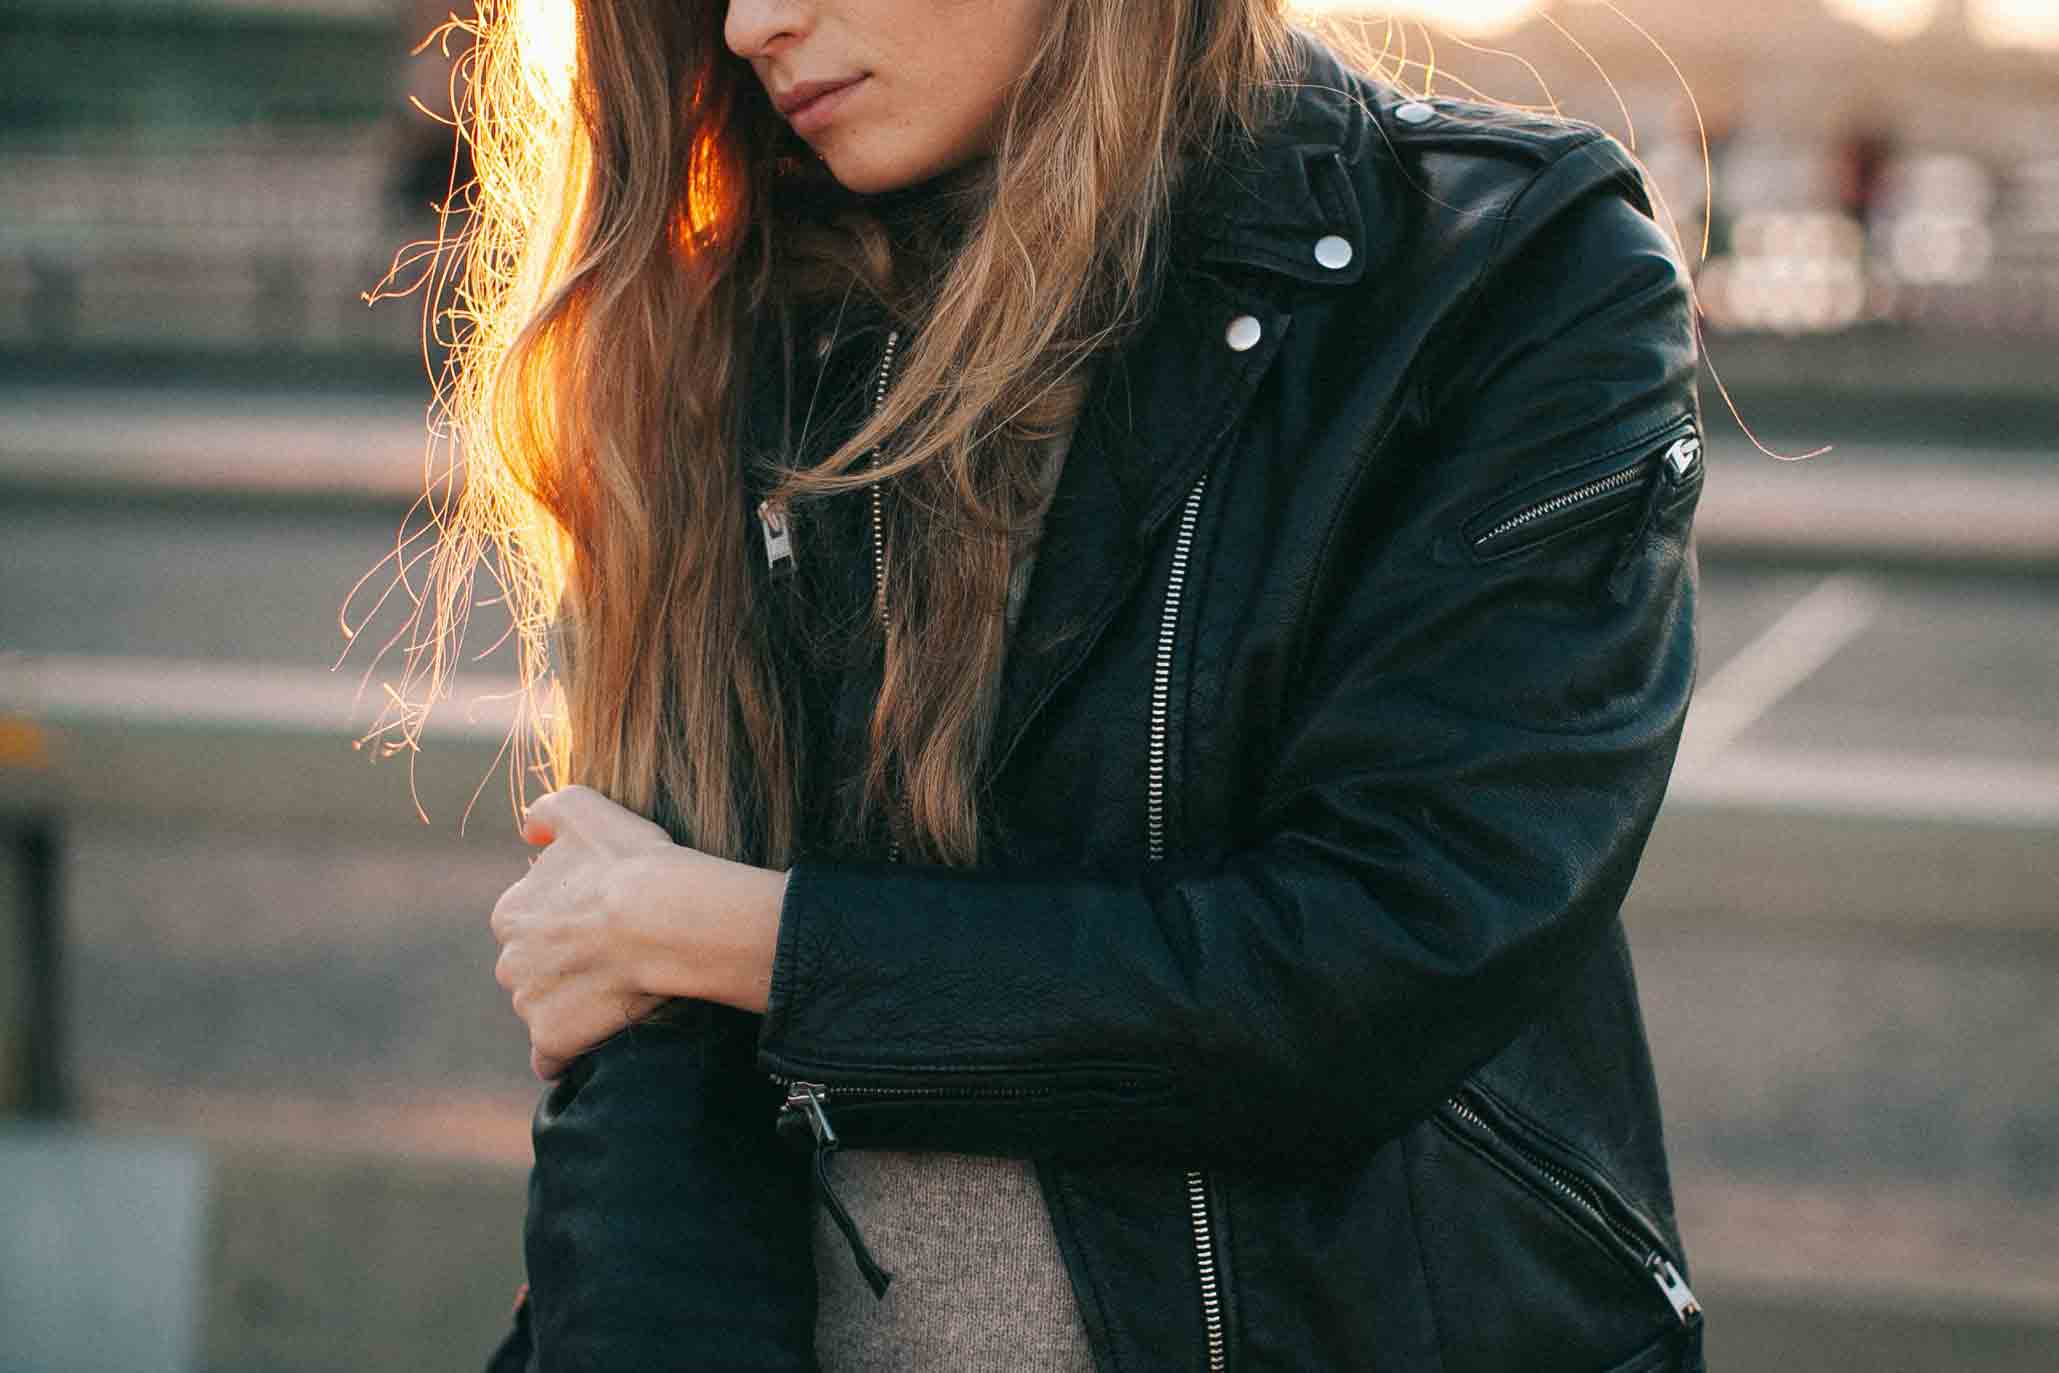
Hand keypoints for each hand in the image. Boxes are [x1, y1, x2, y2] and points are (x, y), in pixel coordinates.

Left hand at [490, 784, 789, 1079]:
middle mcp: (509, 961)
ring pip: (543, 1009)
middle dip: (561, 967)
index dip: (567, 923)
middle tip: (611, 958)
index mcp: (511, 913)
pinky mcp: (553, 1039)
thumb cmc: (631, 863)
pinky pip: (552, 1056)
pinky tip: (597, 1037)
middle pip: (531, 970)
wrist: (664, 920)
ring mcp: (530, 1004)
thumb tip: (527, 831)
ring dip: (570, 1006)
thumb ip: (547, 812)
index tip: (601, 922)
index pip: (528, 924)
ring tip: (616, 994)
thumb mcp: (585, 810)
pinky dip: (569, 1051)